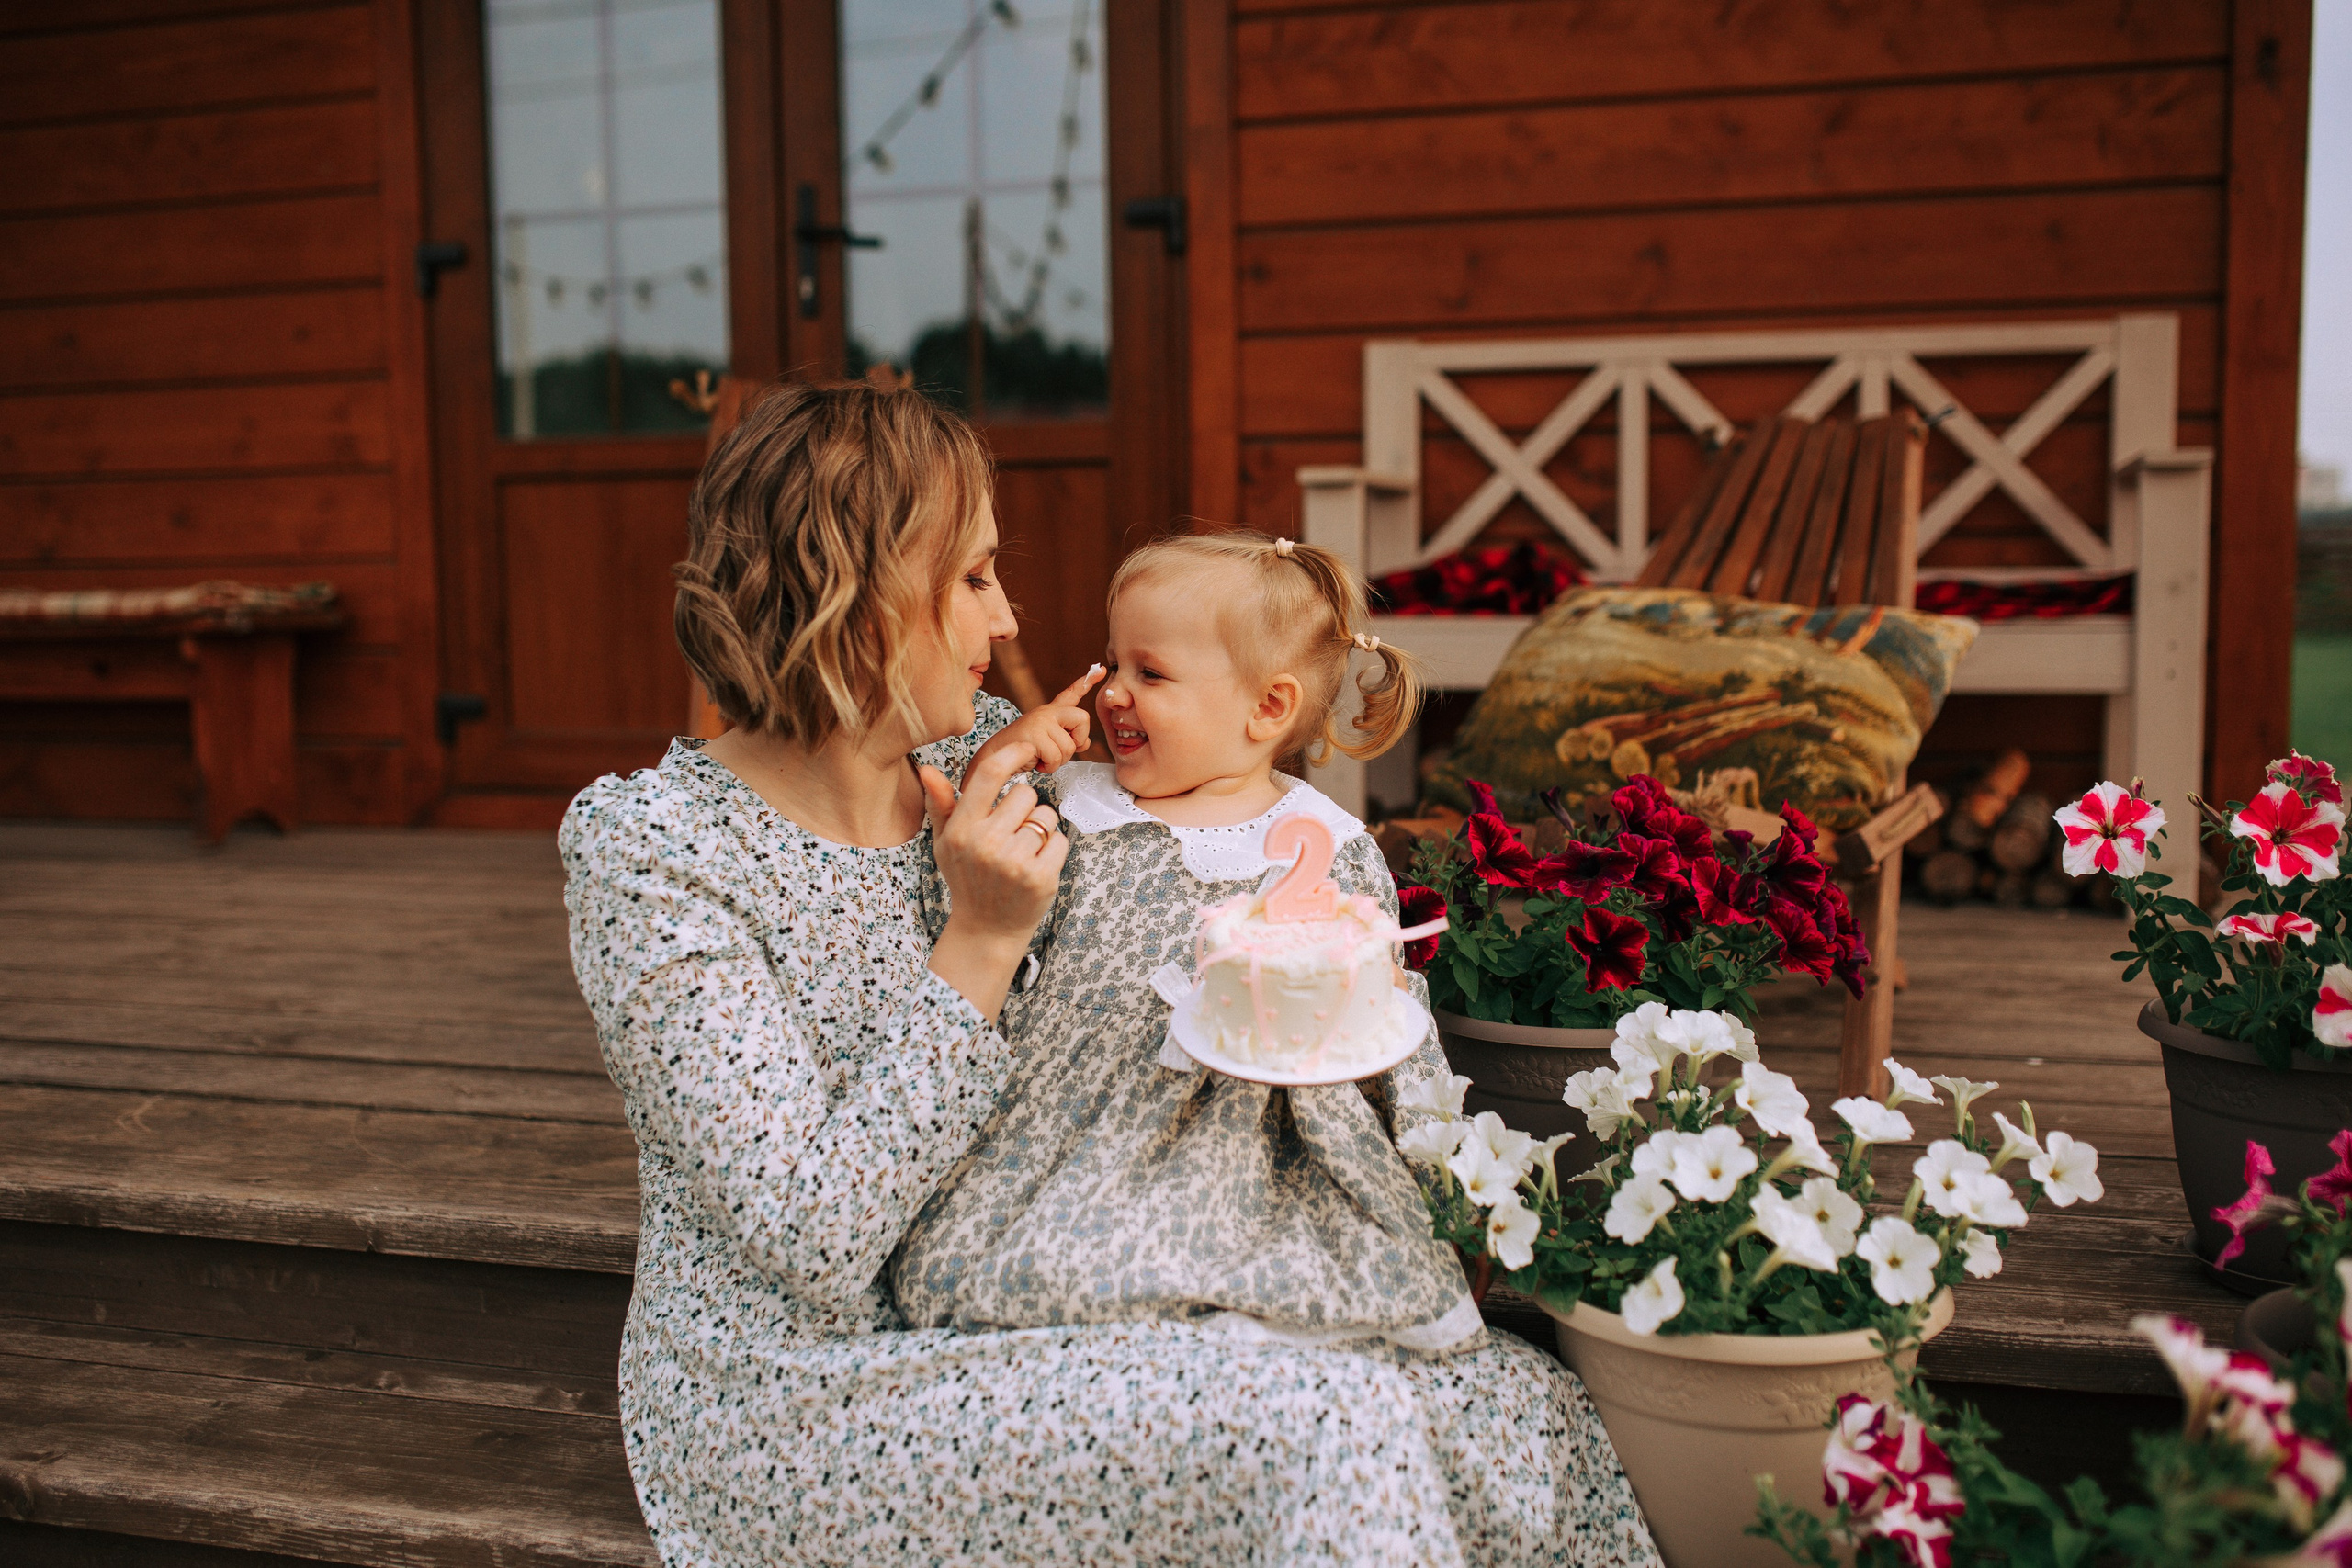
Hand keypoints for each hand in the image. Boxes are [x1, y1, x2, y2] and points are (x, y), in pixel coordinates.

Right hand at [920, 739, 1066, 1017]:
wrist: (986, 930)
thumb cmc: (966, 878)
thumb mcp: (945, 843)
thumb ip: (941, 804)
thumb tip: (926, 769)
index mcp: (961, 830)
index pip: (989, 774)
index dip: (1012, 754)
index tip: (1025, 749)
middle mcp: (986, 843)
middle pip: (1026, 794)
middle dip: (1024, 809)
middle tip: (1010, 835)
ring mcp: (1014, 861)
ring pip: (1046, 816)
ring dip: (1039, 830)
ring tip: (1021, 853)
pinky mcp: (1040, 877)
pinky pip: (1059, 840)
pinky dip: (1052, 851)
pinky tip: (1034, 867)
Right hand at [969, 665, 1103, 775]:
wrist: (996, 757)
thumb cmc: (1025, 751)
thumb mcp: (1051, 744)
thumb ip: (1070, 740)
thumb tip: (1086, 742)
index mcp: (1052, 712)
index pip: (1071, 694)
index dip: (1087, 682)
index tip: (1102, 669)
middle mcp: (1047, 712)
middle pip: (1083, 719)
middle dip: (1077, 741)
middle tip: (1058, 750)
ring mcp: (1040, 720)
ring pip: (1069, 746)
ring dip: (1058, 761)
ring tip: (1041, 757)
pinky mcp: (1034, 734)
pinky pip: (1056, 757)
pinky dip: (1048, 766)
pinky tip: (1035, 761)